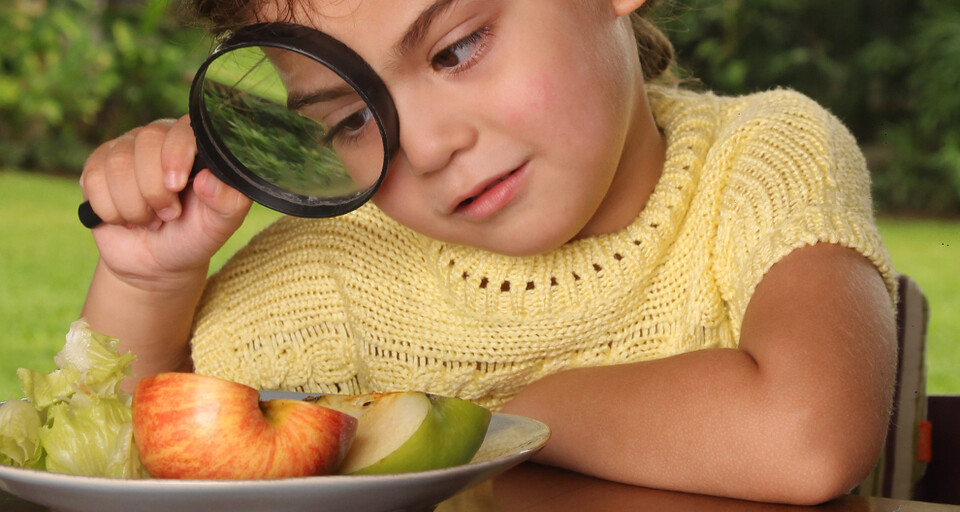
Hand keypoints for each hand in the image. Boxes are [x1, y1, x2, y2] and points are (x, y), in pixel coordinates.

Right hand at [80, 115, 251, 288]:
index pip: (182, 129)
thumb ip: (228, 201)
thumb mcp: (220, 225)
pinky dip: (110, 210)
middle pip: (145, 143)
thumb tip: (208, 178)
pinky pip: (92, 178)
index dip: (176, 155)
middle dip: (155, 190)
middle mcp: (159, 138)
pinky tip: (126, 219)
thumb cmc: (194, 235)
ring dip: (134, 206)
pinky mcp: (97, 167)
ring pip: (117, 164)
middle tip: (169, 214)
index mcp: (194, 143)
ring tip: (150, 220)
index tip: (177, 186)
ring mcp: (126, 150)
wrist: (157, 262)